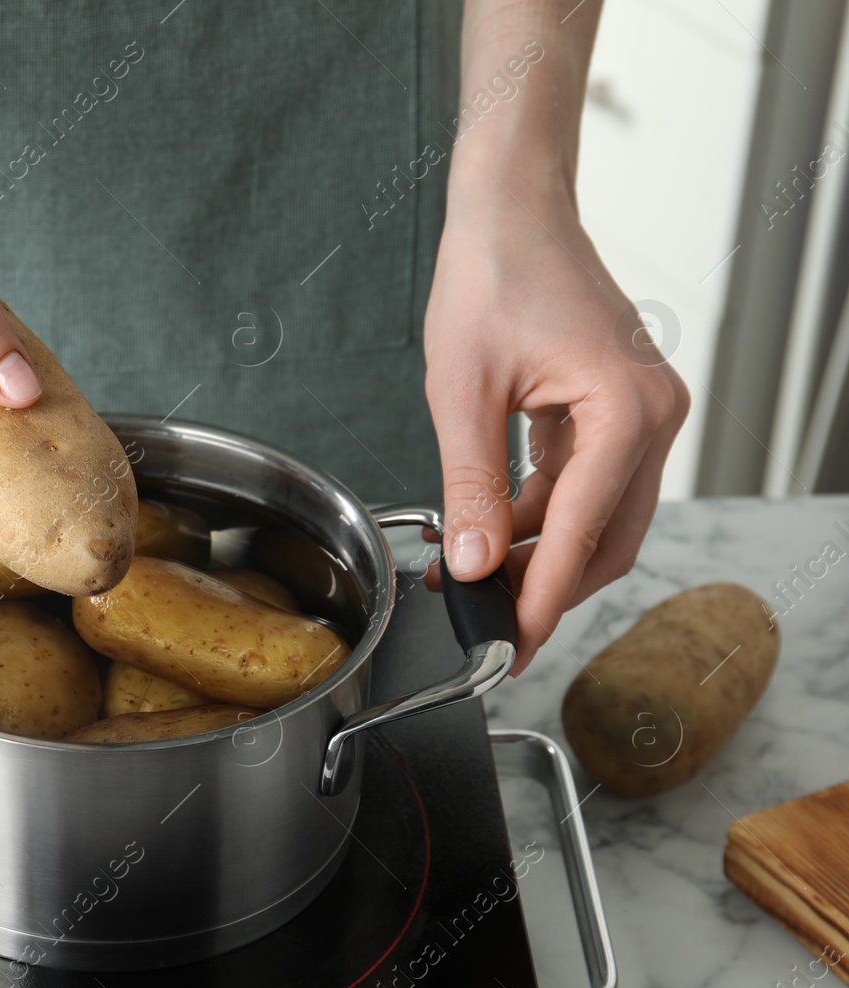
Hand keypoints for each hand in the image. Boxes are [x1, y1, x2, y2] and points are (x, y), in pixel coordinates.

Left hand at [422, 178, 689, 672]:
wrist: (512, 212)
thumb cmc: (491, 277)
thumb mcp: (462, 392)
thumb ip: (471, 487)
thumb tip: (473, 564)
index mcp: (628, 411)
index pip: (583, 533)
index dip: (541, 599)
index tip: (508, 646)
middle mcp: (655, 416)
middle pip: (609, 540)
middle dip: (547, 589)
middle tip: (489, 628)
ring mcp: (645, 414)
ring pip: (601, 520)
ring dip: (543, 555)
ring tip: (472, 581)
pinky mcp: (621, 412)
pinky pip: (589, 486)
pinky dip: (545, 517)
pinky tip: (493, 535)